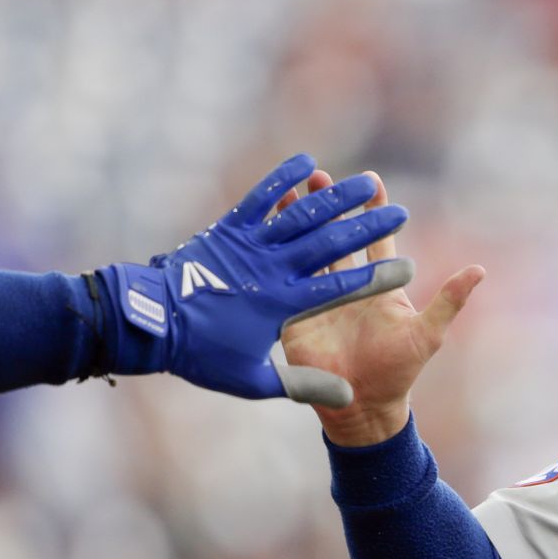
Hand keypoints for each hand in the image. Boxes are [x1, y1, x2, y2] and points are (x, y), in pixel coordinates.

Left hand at [108, 153, 413, 404]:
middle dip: (369, 226)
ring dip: (337, 196)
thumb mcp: (251, 379)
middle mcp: (270, 269)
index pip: (340, 288)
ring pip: (301, 214)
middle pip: (329, 242)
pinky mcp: (229, 229)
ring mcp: (249, 245)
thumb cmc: (202, 355)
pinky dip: (283, 180)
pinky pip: (259, 198)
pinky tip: (307, 163)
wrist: (149, 322)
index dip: (375, 278)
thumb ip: (301, 385)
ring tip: (368, 181)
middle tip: (402, 212)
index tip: (407, 269)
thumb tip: (345, 395)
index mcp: (282, 305)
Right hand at [274, 171, 485, 444]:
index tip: (371, 180)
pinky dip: (272, 253)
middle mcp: (345, 285)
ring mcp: (317, 295)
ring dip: (299, 220)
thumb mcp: (427, 335)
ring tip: (290, 187)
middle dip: (330, 205)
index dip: (373, 211)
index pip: (375, 240)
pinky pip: (281, 278)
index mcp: (378, 284)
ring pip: (306, 249)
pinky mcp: (293, 312)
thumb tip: (480, 269)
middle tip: (322, 175)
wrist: (362, 407)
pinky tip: (261, 227)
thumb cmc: (399, 372)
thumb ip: (449, 301)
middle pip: (336, 236)